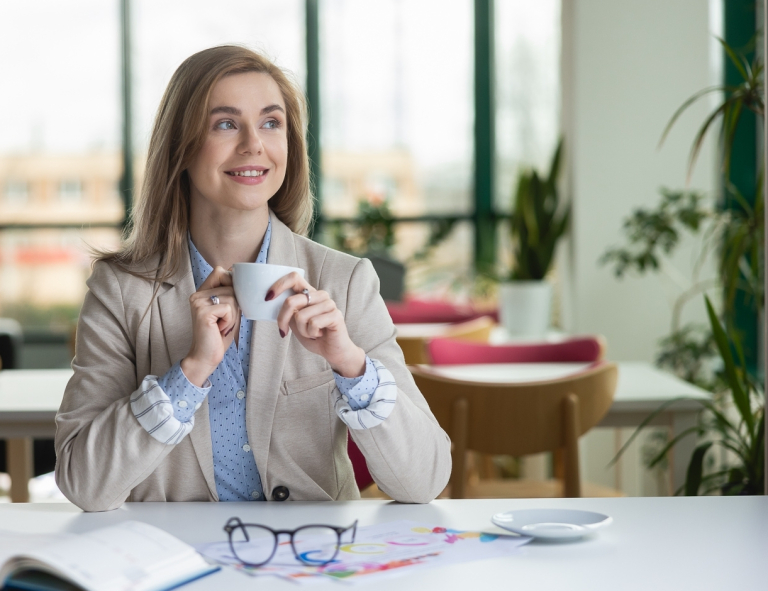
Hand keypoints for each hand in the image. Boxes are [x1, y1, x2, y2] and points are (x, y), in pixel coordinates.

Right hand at [181, 266, 239, 386]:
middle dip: (236, 304)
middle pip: (231, 285)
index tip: (231, 303)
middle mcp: (197, 294)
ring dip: (233, 315)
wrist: (205, 356)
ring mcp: (198, 302)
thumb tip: (244, 278)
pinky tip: (219, 329)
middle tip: (224, 320)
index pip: (220, 271)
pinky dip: (230, 321)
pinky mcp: (202, 312)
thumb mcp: (228, 310)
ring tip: (221, 326)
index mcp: (202, 292)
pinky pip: (229, 308)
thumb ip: (232, 294)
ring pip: (232, 297)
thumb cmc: (219, 335)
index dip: (232, 283)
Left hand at [269, 272, 365, 377]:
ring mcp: (329, 304)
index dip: (279, 285)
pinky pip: (313, 323)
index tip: (268, 298)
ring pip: (301, 316)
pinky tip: (319, 334)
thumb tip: (270, 300)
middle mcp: (320, 295)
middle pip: (291, 301)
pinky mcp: (335, 315)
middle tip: (284, 331)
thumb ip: (288, 310)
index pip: (294, 277)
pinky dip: (311, 333)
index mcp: (309, 293)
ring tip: (311, 333)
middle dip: (283, 319)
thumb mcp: (295, 321)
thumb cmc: (312, 335)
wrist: (332, 350)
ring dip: (301, 330)